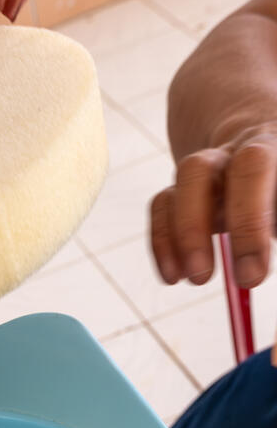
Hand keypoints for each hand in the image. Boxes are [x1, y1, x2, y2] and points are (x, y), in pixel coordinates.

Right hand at [150, 126, 276, 288]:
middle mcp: (228, 152)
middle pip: (197, 171)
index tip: (250, 274)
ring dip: (176, 238)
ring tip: (194, 280)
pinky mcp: (180, 189)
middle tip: (203, 278)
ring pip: (173, 190)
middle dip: (194, 227)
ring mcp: (201, 169)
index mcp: (267, 147)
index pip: (252, 168)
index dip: (247, 220)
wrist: (265, 159)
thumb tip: (258, 266)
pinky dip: (162, 245)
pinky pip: (161, 208)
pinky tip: (174, 276)